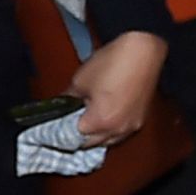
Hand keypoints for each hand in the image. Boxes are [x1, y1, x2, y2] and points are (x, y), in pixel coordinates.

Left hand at [68, 30, 168, 146]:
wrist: (143, 51)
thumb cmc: (112, 64)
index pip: (73, 138)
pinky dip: (109, 129)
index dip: (60, 133)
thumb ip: (68, 99)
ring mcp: (132, 126)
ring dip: (94, 135)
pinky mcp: (141, 119)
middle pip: (91, 143)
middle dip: (77, 136)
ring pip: (108, 140)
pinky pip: (120, 132)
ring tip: (83, 121)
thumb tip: (62, 107)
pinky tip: (101, 118)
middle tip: (65, 124)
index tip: (51, 129)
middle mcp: (118, 130)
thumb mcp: (80, 82)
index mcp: (100, 123)